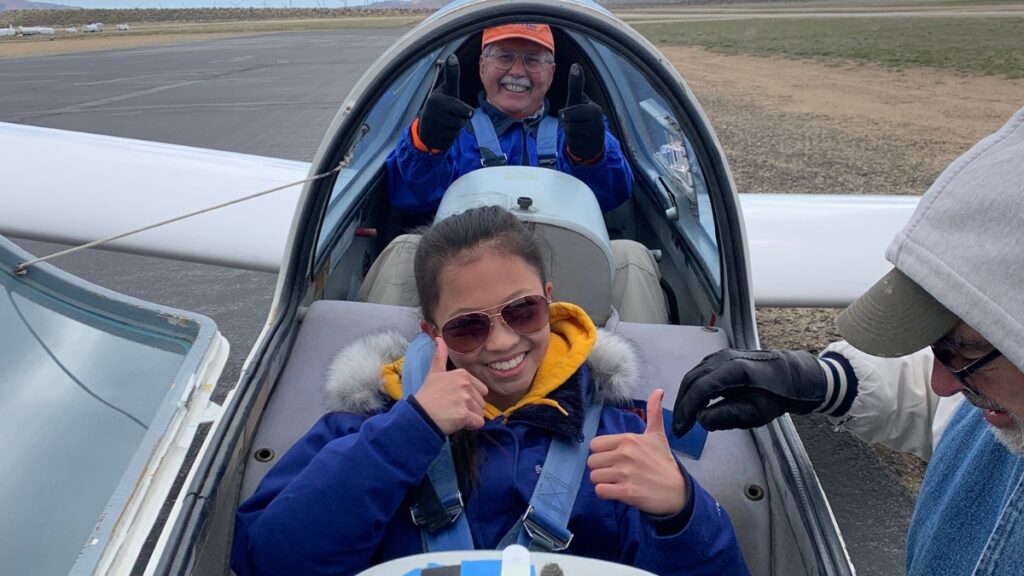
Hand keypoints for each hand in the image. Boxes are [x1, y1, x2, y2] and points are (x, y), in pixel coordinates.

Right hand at [413, 337, 487, 434]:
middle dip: (470, 408)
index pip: (481, 390)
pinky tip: (457, 422)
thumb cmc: (427, 396)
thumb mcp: (434, 373)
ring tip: (453, 415)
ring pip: (480, 413)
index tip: (455, 400)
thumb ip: (440, 356)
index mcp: (462, 374)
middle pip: (481, 402)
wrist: (419, 415)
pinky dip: (470, 426)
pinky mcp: (464, 414)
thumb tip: (440, 338)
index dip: (470, 398)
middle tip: (452, 409)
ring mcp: (465, 399)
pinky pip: (478, 423)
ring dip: (470, 418)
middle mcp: (465, 384)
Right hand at [417, 54, 473, 151]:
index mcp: (436, 100)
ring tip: (445, 123)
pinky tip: (442, 132)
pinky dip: (449, 138)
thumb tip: (453, 57)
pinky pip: (450, 140)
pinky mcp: (432, 140)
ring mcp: (431, 128)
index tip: (468, 112)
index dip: (466, 112)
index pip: (463, 111)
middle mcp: (432, 113)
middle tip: (451, 115)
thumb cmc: (441, 104)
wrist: (425, 126)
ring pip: (457, 131)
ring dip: (455, 129)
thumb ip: (451, 75)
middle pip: (461, 122)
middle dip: (460, 120)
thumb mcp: (446, 89)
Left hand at [559, 64, 604, 161]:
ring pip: (570, 135)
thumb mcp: (578, 101)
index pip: (567, 114)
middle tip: (576, 124)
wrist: (594, 140)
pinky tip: (580, 141)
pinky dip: (573, 144)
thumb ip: (576, 85)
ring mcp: (595, 137)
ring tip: (579, 132)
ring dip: (570, 134)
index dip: (566, 115)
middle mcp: (597, 123)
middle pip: (567, 125)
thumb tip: (575, 65)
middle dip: (567, 125)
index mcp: (594, 110)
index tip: (575, 114)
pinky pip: (573, 146)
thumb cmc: (583, 117)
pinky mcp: (592, 149)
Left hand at [588, 389, 685, 515]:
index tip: (612, 458)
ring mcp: (625, 473)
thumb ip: (653, 413)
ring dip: (602, 481)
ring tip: (616, 482)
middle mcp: (624, 454)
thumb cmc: (664, 462)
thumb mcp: (658, 436)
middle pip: (592, 461)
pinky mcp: (626, 492)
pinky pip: (600, 491)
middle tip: (614, 472)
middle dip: (601, 468)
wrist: (677, 490)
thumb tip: (658, 390)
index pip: (594, 444)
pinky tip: (617, 491)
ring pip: (594, 477)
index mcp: (628, 439)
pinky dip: (605, 493)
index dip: (600, 453)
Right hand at [672, 349, 826, 436]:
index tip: (681, 428)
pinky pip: (700, 372)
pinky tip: (695, 403)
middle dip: (683, 405)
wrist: (790, 376)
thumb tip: (701, 418)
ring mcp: (721, 355)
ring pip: (693, 375)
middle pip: (692, 380)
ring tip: (686, 418)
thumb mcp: (755, 413)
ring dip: (686, 397)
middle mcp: (724, 358)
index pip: (700, 388)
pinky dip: (693, 388)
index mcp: (734, 370)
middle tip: (680, 428)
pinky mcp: (720, 357)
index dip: (687, 409)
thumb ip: (727, 416)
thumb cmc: (775, 396)